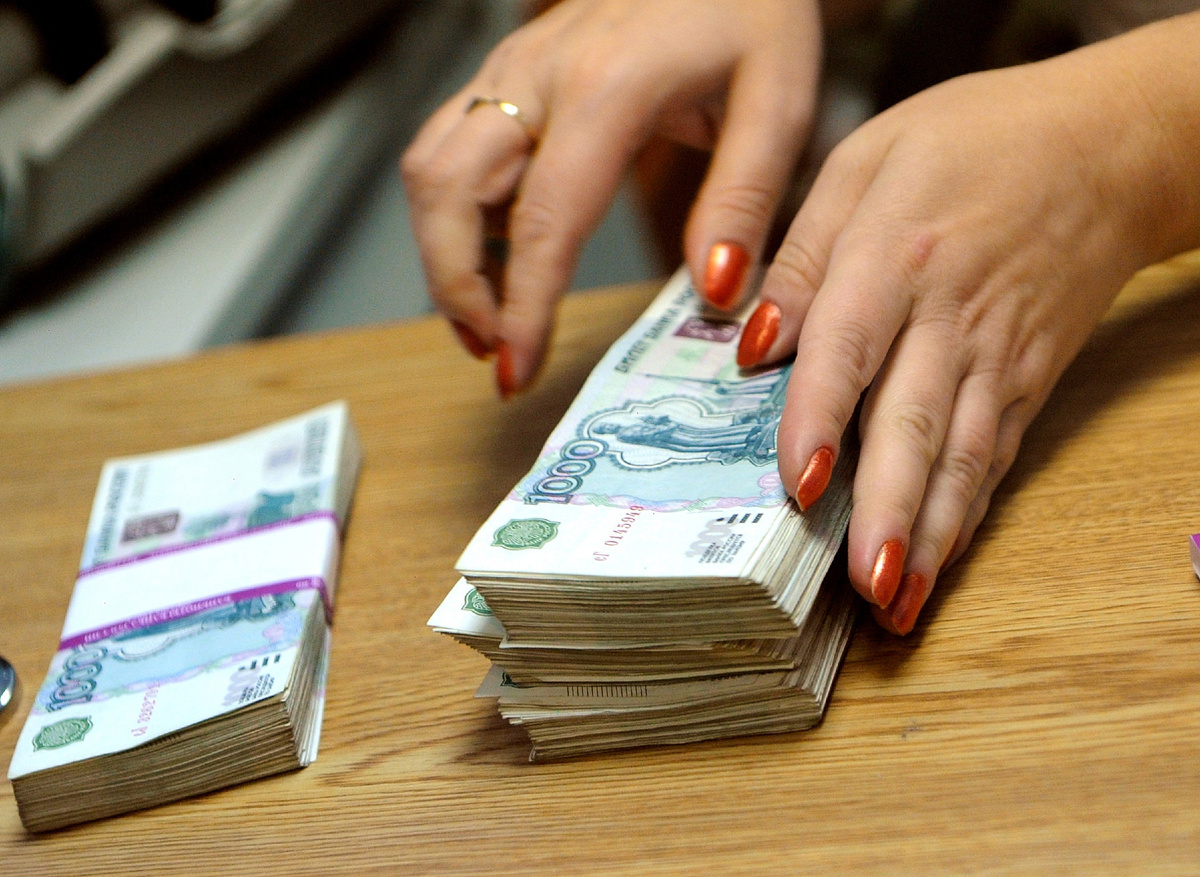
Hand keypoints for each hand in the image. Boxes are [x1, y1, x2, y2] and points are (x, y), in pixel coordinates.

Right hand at [401, 0, 822, 395]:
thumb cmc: (752, 10)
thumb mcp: (777, 103)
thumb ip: (742, 201)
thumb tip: (712, 291)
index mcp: (607, 88)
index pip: (542, 220)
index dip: (522, 307)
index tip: (517, 370)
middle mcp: (537, 74)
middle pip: (446, 191)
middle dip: (455, 286)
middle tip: (494, 352)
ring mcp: (511, 70)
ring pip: (428, 168)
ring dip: (441, 252)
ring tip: (487, 317)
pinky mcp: (506, 74)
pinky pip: (446, 146)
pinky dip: (451, 213)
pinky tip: (495, 252)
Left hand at [735, 30, 1199, 632]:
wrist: (1105, 147)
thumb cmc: (971, 143)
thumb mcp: (868, 158)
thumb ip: (805, 250)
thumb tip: (752, 340)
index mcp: (900, 251)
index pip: (851, 344)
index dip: (821, 416)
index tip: (797, 482)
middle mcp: (951, 316)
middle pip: (915, 422)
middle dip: (888, 510)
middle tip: (862, 584)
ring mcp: (997, 356)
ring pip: (961, 458)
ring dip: (930, 535)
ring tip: (897, 604)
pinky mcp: (1025, 381)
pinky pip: (993, 457)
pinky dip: (965, 516)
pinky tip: (937, 565)